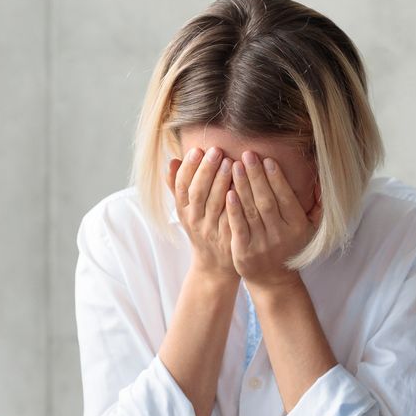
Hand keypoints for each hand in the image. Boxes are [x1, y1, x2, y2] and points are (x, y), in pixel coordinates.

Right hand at [169, 147, 237, 277]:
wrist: (215, 266)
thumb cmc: (203, 229)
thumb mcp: (187, 210)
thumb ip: (178, 187)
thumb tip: (172, 161)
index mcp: (184, 211)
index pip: (182, 187)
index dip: (188, 168)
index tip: (197, 150)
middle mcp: (195, 221)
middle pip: (198, 193)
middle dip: (206, 170)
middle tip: (216, 151)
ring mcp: (212, 230)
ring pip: (214, 204)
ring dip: (222, 182)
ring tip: (231, 162)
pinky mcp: (228, 238)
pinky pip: (231, 218)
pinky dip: (235, 202)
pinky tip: (242, 187)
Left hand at [226, 153, 317, 290]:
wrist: (274, 280)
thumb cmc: (290, 247)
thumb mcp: (309, 229)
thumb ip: (315, 205)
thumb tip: (318, 180)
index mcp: (297, 226)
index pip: (285, 198)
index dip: (276, 178)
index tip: (267, 159)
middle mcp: (281, 234)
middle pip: (267, 201)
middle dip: (256, 176)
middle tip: (247, 155)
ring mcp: (262, 244)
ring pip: (251, 211)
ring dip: (242, 187)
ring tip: (235, 166)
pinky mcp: (244, 252)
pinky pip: (239, 227)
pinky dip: (233, 210)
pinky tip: (228, 192)